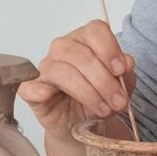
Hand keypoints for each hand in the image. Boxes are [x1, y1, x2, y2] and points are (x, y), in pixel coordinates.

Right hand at [19, 21, 135, 135]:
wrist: (81, 125)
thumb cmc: (100, 98)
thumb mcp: (121, 88)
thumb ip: (126, 74)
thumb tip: (127, 63)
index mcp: (86, 40)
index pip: (96, 30)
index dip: (109, 49)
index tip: (120, 71)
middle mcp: (64, 48)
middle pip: (82, 55)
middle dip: (104, 81)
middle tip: (119, 102)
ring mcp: (46, 67)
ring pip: (63, 71)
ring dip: (87, 93)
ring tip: (104, 111)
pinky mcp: (31, 89)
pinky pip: (30, 85)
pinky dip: (39, 90)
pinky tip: (47, 95)